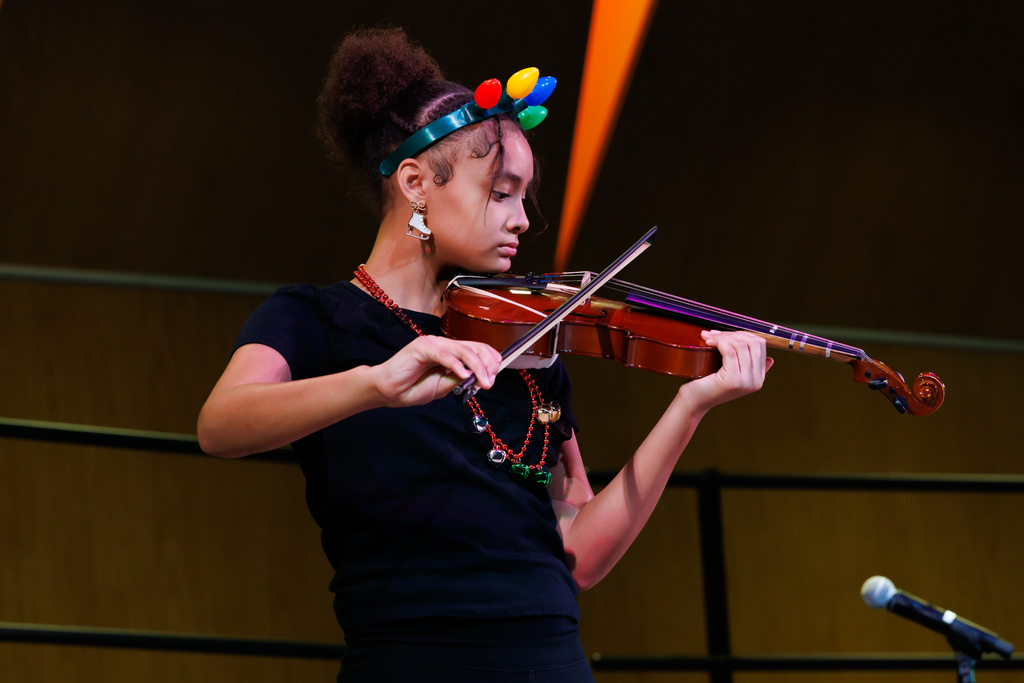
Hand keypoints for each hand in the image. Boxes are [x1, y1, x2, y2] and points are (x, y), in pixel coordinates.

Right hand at [369, 336, 501, 406]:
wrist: (388, 391)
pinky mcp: (422, 347)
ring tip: (483, 382)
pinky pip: (444, 354)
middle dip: (488, 364)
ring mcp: (433, 344)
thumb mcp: (444, 387)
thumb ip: (460, 380)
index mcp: (450, 352)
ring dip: (477, 367)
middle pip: (474, 347)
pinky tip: (463, 375)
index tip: (494, 377)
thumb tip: (479, 377)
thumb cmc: (412, 388)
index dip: (490, 360)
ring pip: (463, 350)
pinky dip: (457, 365)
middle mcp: (443, 345)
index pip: (477, 349)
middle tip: (490, 382)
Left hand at [680, 330, 773, 412]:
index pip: (760, 345)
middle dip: (733, 334)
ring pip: (741, 345)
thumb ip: (748, 366)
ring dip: (723, 337)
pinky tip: (709, 342)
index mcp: (758, 378)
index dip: (741, 334)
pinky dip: (719, 342)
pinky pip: (730, 351)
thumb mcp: (732, 373)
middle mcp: (756, 381)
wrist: (694, 400)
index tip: (723, 334)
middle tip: (714, 334)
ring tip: (709, 338)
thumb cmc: (707, 383)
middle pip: (753, 342)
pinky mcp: (733, 380)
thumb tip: (770, 359)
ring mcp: (746, 381)